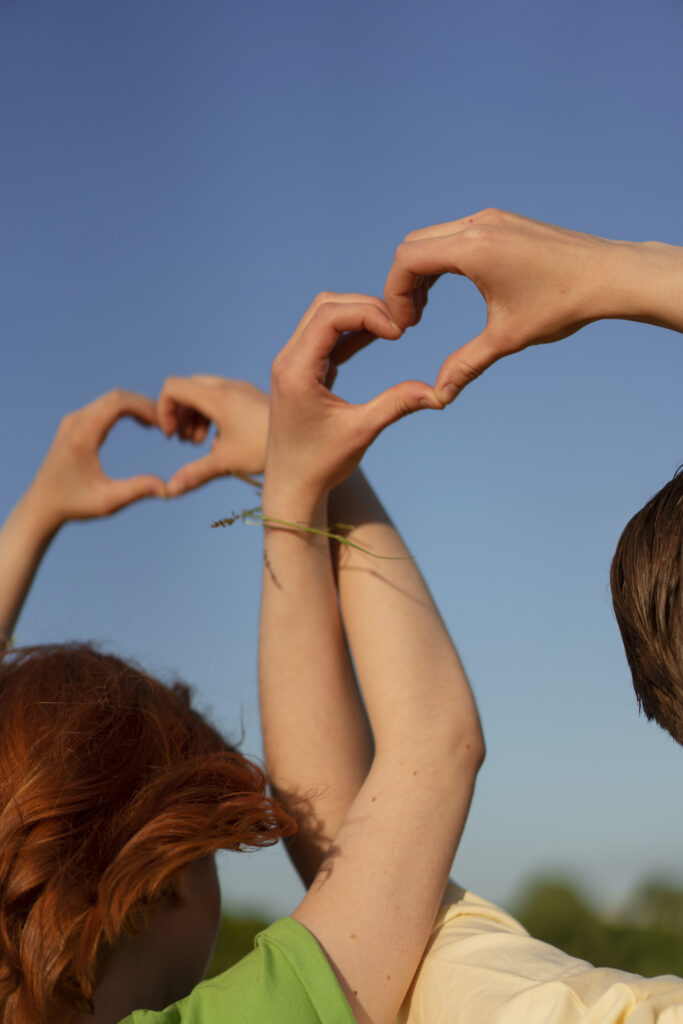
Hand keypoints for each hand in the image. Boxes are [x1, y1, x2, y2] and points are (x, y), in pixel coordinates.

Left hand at [27, 389, 166, 530]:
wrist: (41, 504)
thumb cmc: (74, 504)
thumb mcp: (108, 502)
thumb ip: (138, 491)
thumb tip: (169, 488)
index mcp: (82, 436)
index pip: (118, 403)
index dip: (145, 408)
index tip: (164, 424)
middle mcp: (75, 422)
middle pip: (116, 396)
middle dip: (144, 404)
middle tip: (167, 422)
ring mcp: (72, 420)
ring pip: (110, 398)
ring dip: (136, 405)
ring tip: (157, 423)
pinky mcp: (73, 423)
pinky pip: (103, 405)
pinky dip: (125, 409)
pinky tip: (140, 423)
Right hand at [157, 375, 268, 493]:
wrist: (308, 442)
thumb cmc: (266, 450)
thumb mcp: (226, 462)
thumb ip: (195, 474)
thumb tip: (168, 490)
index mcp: (218, 397)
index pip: (173, 387)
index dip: (163, 410)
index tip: (172, 437)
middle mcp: (229, 387)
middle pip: (187, 388)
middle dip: (180, 413)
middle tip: (187, 441)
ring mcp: (243, 390)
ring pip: (205, 391)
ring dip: (195, 415)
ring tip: (202, 442)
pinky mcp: (253, 397)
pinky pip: (222, 396)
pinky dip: (212, 414)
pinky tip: (224, 441)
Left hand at [265, 292, 442, 509]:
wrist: (292, 485)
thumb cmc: (321, 463)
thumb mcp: (362, 431)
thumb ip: (397, 405)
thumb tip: (440, 394)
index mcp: (296, 371)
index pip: (330, 316)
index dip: (369, 313)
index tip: (399, 332)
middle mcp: (288, 361)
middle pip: (325, 306)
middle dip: (365, 307)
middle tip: (400, 326)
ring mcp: (291, 364)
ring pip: (323, 316)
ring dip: (358, 315)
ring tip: (393, 330)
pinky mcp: (301, 371)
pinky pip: (326, 337)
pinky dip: (352, 332)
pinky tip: (381, 336)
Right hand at [384, 208, 642, 403]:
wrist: (610, 275)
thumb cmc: (562, 304)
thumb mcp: (507, 338)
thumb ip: (466, 364)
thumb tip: (439, 396)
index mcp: (473, 248)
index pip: (406, 260)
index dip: (394, 295)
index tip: (405, 328)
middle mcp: (477, 225)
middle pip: (413, 245)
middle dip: (403, 284)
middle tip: (413, 321)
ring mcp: (491, 219)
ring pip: (433, 239)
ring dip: (422, 273)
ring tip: (426, 309)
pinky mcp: (503, 223)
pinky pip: (455, 235)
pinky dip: (442, 261)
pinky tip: (450, 290)